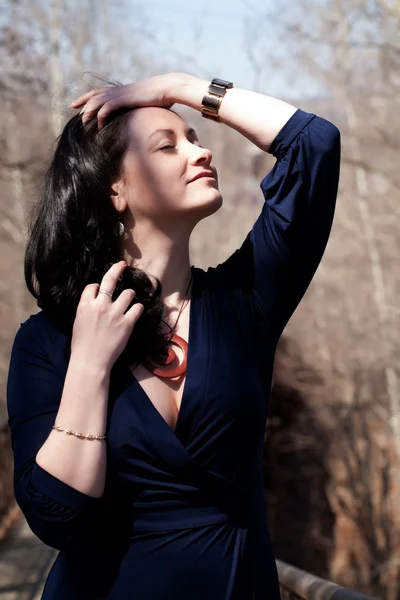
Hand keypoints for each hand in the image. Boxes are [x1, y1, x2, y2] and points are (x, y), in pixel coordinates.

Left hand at [70, 73, 186, 128]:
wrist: (167, 88)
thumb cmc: (161, 96)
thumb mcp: (146, 103)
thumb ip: (138, 107)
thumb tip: (140, 116)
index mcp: (121, 90)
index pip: (99, 92)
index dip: (87, 96)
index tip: (78, 102)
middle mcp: (118, 90)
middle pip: (94, 94)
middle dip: (82, 101)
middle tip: (72, 108)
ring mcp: (120, 94)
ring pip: (97, 101)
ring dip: (88, 111)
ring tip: (83, 122)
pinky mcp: (125, 99)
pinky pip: (108, 107)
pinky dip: (101, 116)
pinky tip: (99, 125)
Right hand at [70, 261, 143, 372]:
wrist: (90, 361)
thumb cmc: (81, 345)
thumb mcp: (78, 322)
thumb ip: (87, 309)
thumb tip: (94, 302)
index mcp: (85, 305)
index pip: (93, 286)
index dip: (97, 287)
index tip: (100, 289)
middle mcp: (100, 305)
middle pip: (110, 280)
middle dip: (117, 269)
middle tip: (122, 264)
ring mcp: (115, 313)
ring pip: (128, 293)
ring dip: (129, 294)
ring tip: (129, 298)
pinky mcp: (127, 322)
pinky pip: (137, 308)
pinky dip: (138, 309)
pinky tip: (136, 311)